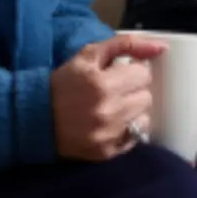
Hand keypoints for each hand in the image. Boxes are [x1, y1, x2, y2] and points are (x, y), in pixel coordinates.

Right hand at [49, 32, 163, 160]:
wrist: (35, 119)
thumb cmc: (63, 83)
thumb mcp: (88, 55)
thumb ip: (125, 45)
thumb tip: (160, 47)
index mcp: (102, 83)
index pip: (143, 75)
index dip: (132, 72)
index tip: (120, 74)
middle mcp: (108, 111)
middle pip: (146, 97)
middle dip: (134, 91)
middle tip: (116, 91)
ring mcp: (108, 134)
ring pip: (144, 118)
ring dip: (133, 111)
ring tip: (114, 108)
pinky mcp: (106, 152)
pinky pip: (134, 138)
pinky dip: (127, 129)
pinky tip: (110, 123)